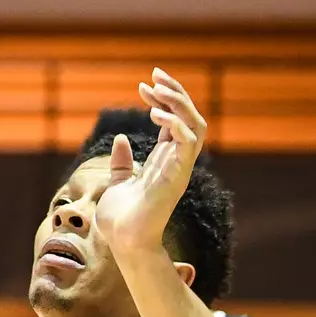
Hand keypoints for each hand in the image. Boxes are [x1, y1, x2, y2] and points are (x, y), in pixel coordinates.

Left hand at [95, 68, 208, 254]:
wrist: (123, 241)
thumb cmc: (122, 217)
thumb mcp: (118, 181)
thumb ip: (122, 162)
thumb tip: (120, 140)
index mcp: (165, 160)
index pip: (177, 121)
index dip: (166, 99)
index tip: (146, 82)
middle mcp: (176, 162)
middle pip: (192, 118)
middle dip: (177, 93)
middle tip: (155, 75)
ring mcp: (179, 169)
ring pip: (197, 127)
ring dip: (179, 104)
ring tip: (154, 90)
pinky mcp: (175, 178)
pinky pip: (187, 145)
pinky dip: (176, 126)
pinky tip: (155, 116)